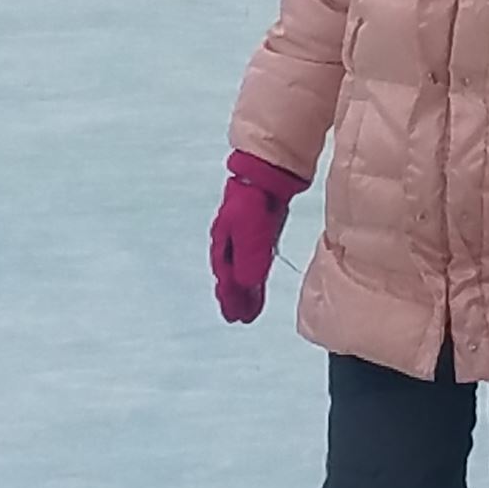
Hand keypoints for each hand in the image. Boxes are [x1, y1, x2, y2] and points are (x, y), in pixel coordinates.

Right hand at [210, 150, 308, 323]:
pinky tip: (255, 279)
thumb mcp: (250, 231)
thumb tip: (246, 284)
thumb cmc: (253, 198)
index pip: (226, 276)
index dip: (231, 297)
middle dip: (234, 295)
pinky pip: (253, 258)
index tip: (234, 317)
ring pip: (240, 267)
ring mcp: (243, 234)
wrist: (265, 170)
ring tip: (247, 306)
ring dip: (243, 287)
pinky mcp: (258, 228)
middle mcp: (230, 240)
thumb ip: (249, 257)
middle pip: (231, 274)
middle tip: (238, 316)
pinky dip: (252, 273)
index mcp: (223, 242)